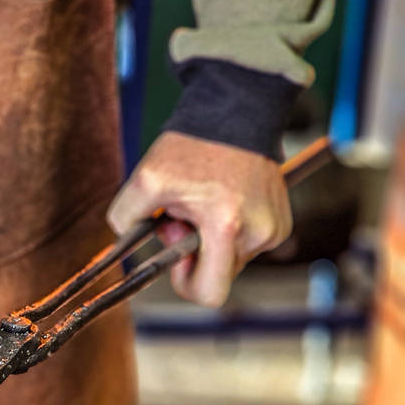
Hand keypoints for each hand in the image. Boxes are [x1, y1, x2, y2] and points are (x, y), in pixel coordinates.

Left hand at [107, 132, 291, 307]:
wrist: (237, 111)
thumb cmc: (192, 146)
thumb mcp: (144, 180)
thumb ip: (123, 219)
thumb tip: (123, 242)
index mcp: (228, 226)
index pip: (209, 293)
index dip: (186, 283)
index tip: (176, 258)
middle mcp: (260, 232)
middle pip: (218, 275)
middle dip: (194, 255)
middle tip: (180, 218)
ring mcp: (275, 228)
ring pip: (230, 260)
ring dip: (209, 241)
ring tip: (200, 203)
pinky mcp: (281, 222)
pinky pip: (245, 244)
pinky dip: (227, 231)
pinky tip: (218, 201)